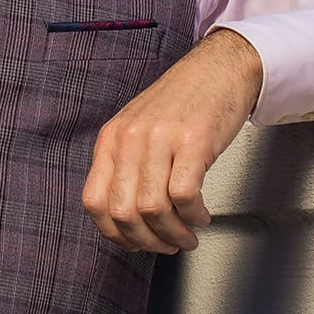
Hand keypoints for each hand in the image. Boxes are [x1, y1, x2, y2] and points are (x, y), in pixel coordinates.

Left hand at [81, 28, 262, 252]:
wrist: (220, 68)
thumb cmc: (183, 102)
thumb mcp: (139, 130)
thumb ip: (126, 166)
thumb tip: (125, 219)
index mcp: (111, 138)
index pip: (94, 202)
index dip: (114, 233)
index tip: (135, 242)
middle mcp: (130, 138)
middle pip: (123, 212)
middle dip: (147, 241)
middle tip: (166, 245)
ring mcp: (160, 138)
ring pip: (153, 209)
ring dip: (173, 233)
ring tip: (187, 234)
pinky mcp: (194, 140)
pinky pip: (185, 195)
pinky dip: (194, 216)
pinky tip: (201, 214)